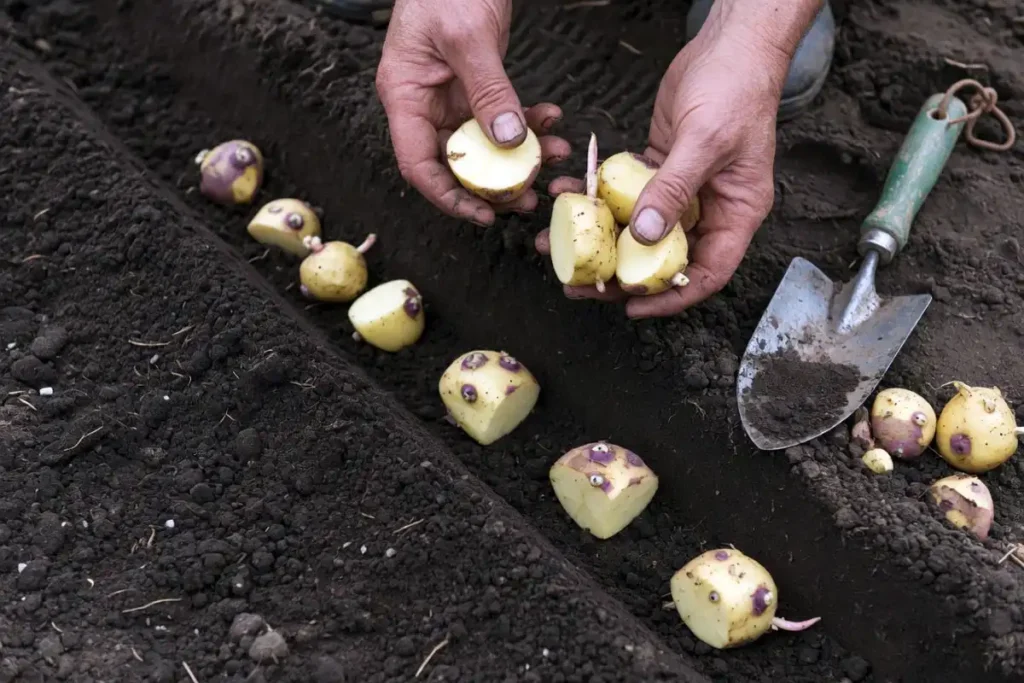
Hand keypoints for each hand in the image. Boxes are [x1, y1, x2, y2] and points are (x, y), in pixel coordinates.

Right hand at [375, 0, 570, 225]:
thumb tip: (508, 142)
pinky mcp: (476, 87)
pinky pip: (501, 118)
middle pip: (454, 163)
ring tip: (552, 160)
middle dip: (493, 185)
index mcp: (404, 95)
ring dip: (519, 158)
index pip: (418, 164)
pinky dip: (528, 123)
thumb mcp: (469, 38)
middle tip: (529, 197)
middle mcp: (423, 103)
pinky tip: (552, 121)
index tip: (483, 215)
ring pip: (484, 146)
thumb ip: (488, 91)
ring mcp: (450, 97)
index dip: (448, 196)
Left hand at [536, 8, 798, 317]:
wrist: (729, 46)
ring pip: (638, 229)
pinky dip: (598, 199)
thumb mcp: (706, 142)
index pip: (707, 273)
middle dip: (620, 274)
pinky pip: (625, 194)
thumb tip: (643, 236)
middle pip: (664, 258)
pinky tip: (567, 197)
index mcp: (736, 214)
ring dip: (599, 238)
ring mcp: (683, 191)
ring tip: (557, 245)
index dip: (671, 297)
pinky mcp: (658, 169)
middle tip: (578, 283)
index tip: (631, 305)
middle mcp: (710, 209)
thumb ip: (674, 189)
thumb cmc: (735, 89)